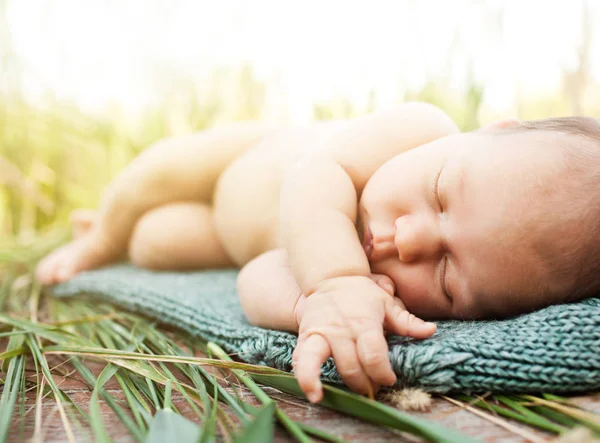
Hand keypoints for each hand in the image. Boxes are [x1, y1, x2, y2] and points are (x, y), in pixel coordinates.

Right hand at [292, 276, 435, 402]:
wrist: (331, 278)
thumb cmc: (362, 293)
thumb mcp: (386, 302)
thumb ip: (407, 321)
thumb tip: (431, 331)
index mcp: (364, 322)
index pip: (373, 355)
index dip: (383, 373)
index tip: (388, 379)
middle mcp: (340, 329)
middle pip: (351, 366)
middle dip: (364, 384)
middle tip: (372, 388)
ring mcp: (320, 332)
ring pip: (317, 360)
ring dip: (325, 382)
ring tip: (328, 398)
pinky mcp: (305, 336)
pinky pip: (300, 359)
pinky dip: (304, 376)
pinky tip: (312, 393)